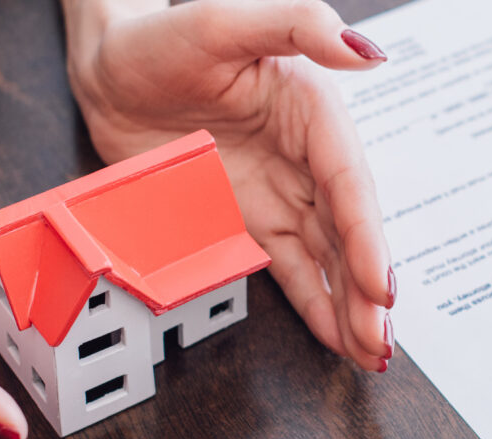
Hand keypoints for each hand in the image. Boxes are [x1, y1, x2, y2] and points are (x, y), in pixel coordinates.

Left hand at [61, 0, 396, 370]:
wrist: (112, 71)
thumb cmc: (164, 38)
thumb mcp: (225, 22)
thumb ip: (298, 24)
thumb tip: (367, 52)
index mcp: (313, 112)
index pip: (348, 184)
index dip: (366, 238)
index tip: (380, 287)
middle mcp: (305, 158)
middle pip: (345, 231)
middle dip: (365, 289)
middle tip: (380, 341)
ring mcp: (280, 194)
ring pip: (325, 258)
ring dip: (349, 306)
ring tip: (370, 352)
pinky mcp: (251, 220)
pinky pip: (289, 267)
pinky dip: (313, 302)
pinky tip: (334, 334)